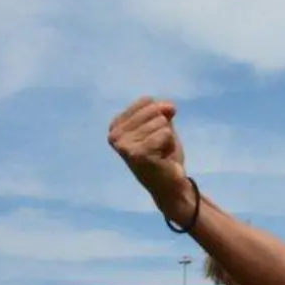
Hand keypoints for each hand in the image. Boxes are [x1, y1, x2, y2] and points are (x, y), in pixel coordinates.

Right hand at [108, 97, 193, 219]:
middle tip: (159, 146)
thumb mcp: (162, 126)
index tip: (154, 136)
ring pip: (160, 122)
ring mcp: (124, 145)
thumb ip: (162, 111)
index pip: (146, 101)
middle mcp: (114, 135)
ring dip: (167, 138)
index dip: (160, 116)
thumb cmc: (163, 154)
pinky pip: (165, 133)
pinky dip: (169, 144)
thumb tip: (169, 107)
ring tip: (160, 152)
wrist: (169, 183)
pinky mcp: (137, 154)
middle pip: (153, 110)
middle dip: (164, 127)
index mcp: (116, 126)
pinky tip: (162, 157)